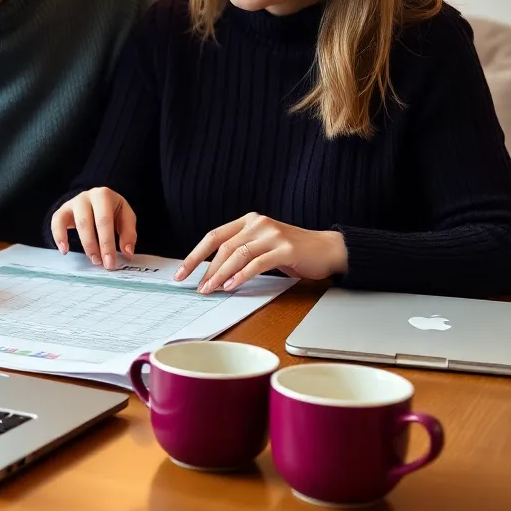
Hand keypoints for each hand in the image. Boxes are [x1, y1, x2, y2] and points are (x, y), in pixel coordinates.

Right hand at [50, 187, 136, 268]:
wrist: (96, 200)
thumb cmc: (112, 210)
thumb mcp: (125, 216)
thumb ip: (128, 233)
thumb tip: (127, 252)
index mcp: (104, 195)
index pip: (105, 221)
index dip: (107, 242)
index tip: (110, 261)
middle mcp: (87, 196)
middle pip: (88, 222)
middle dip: (95, 246)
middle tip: (101, 263)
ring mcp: (73, 202)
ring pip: (76, 224)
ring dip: (85, 245)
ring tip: (93, 259)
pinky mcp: (62, 210)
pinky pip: (56, 222)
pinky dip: (59, 237)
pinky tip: (64, 250)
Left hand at [176, 212, 348, 293]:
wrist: (328, 249)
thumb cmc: (293, 251)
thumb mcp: (262, 245)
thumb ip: (240, 252)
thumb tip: (212, 274)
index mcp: (248, 221)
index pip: (213, 236)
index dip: (195, 255)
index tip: (182, 273)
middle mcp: (258, 223)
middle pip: (223, 247)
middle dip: (206, 269)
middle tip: (197, 288)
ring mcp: (272, 234)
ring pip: (237, 255)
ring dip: (220, 275)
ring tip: (211, 289)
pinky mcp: (286, 248)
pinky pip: (257, 263)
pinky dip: (242, 275)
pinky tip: (232, 286)